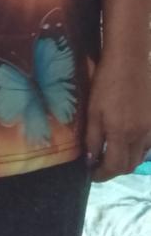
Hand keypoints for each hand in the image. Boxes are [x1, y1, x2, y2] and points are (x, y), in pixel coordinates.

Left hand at [85, 56, 150, 180]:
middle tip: (100, 166)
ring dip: (126, 161)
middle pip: (128, 166)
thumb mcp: (93, 109)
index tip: (91, 174)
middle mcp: (138, 135)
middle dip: (113, 171)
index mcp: (120, 133)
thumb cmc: (106, 81)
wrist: (129, 60)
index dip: (101, 175)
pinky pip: (148, 144)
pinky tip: (128, 142)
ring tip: (112, 155)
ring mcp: (150, 128)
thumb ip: (92, 138)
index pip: (113, 167)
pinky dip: (138, 150)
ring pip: (140, 157)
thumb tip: (91, 160)